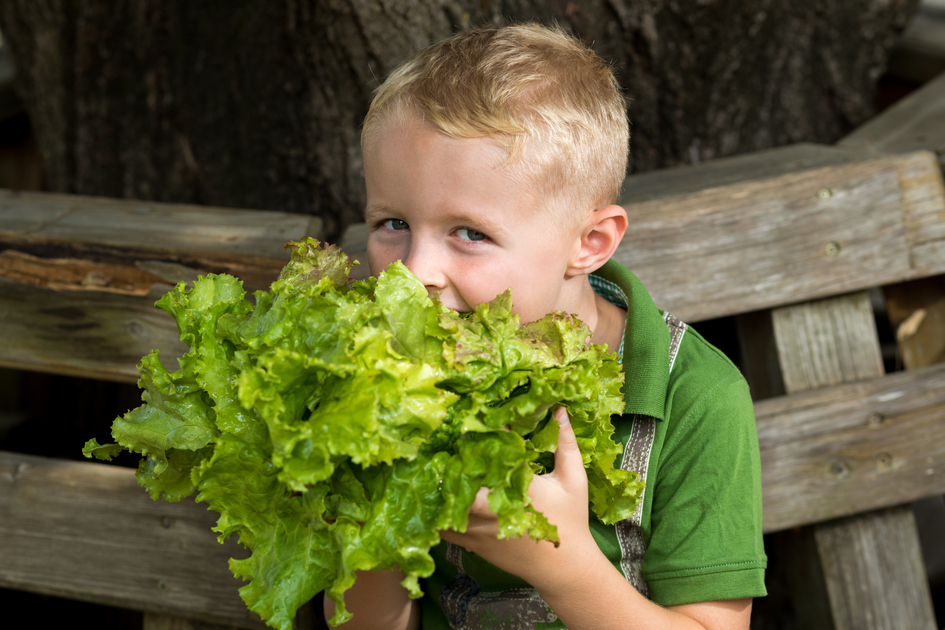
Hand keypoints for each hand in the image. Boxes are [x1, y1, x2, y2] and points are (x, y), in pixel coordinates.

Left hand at [439, 407, 603, 593]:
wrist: (563, 568)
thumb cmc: (570, 521)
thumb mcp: (573, 479)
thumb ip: (565, 443)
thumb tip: (560, 410)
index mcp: (517, 490)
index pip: (490, 456)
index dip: (478, 436)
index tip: (473, 418)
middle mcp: (491, 510)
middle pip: (456, 480)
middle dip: (450, 459)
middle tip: (447, 440)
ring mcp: (477, 529)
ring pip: (443, 503)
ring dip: (440, 482)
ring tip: (438, 461)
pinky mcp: (469, 542)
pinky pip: (441, 525)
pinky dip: (437, 508)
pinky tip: (438, 491)